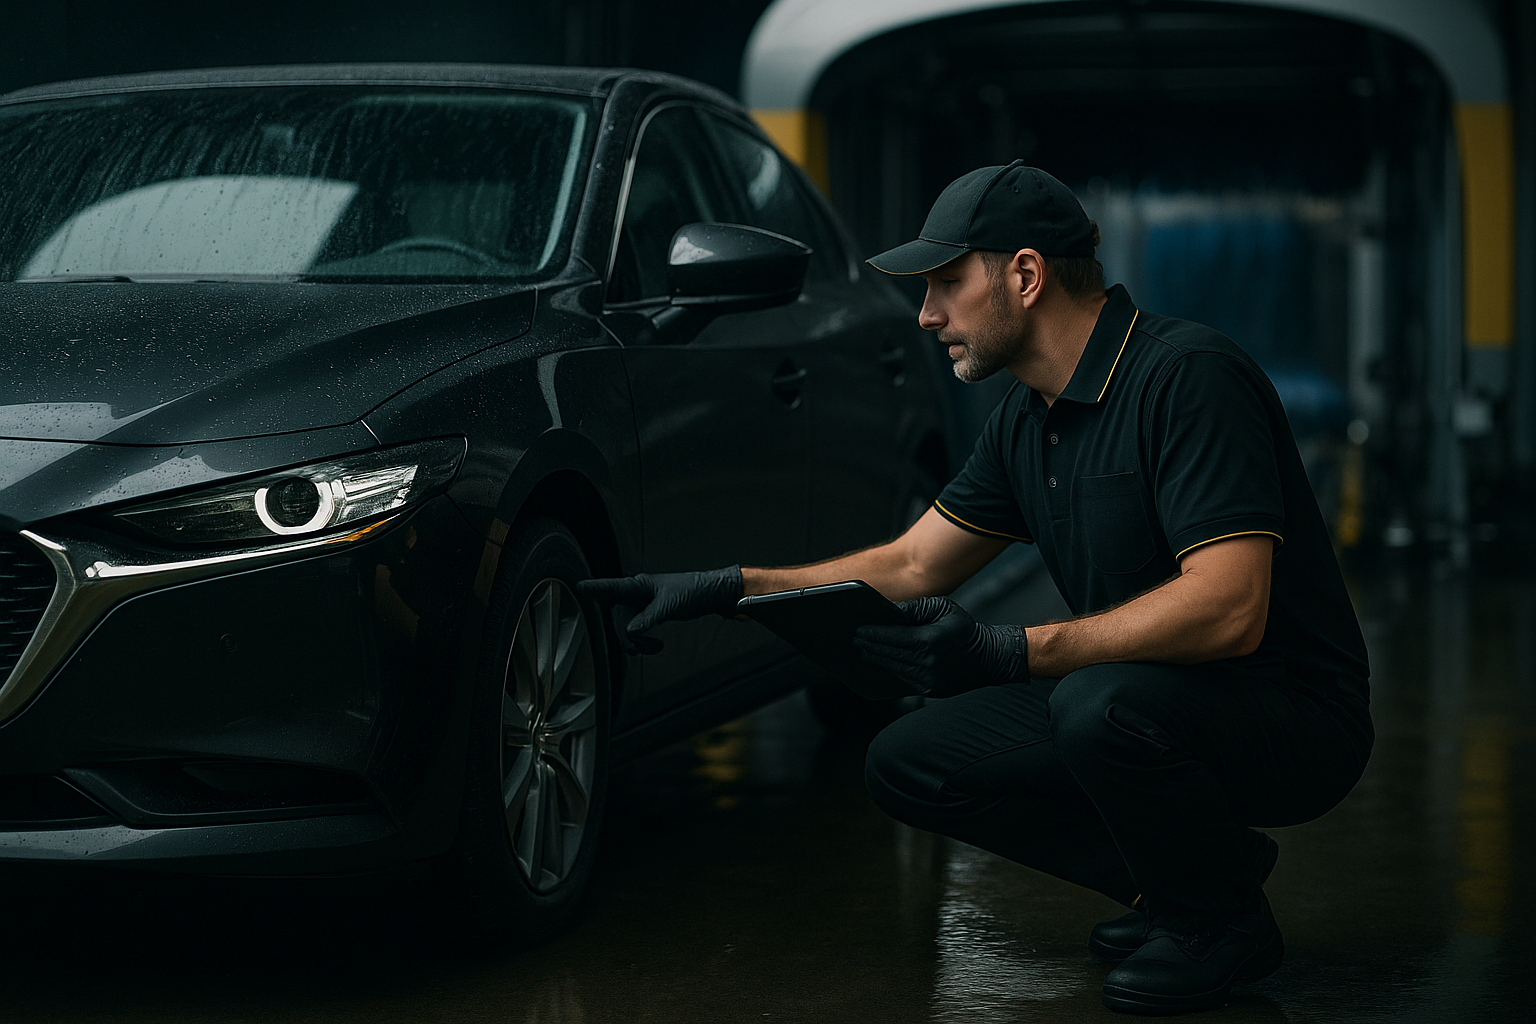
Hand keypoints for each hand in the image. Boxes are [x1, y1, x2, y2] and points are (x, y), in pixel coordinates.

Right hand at [576, 566, 742, 654]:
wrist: (708, 595)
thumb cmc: (691, 590)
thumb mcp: (669, 605)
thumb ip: (649, 618)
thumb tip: (630, 633)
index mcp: (638, 585)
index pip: (612, 587)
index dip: (595, 589)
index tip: (580, 587)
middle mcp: (636, 595)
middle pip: (617, 619)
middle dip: (627, 636)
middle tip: (642, 646)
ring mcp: (641, 606)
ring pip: (626, 629)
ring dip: (637, 643)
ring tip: (655, 647)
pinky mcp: (648, 615)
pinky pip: (636, 632)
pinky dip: (643, 643)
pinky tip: (655, 646)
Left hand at [853, 596, 1029, 696]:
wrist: (988, 658)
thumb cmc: (964, 630)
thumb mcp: (943, 608)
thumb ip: (916, 608)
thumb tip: (891, 610)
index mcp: (929, 641)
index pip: (892, 637)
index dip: (873, 634)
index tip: (858, 630)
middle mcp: (926, 662)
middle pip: (888, 654)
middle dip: (869, 646)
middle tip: (854, 639)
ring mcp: (927, 679)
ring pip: (893, 668)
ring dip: (875, 659)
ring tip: (862, 649)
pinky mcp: (928, 690)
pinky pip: (902, 678)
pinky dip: (889, 669)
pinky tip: (879, 661)